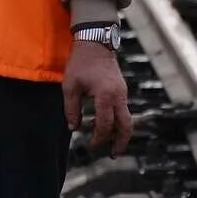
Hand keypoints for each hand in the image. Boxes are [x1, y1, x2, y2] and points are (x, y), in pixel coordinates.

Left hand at [62, 40, 132, 156]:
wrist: (95, 42)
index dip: (98, 138)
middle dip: (120, 143)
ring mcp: (123, 93)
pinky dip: (118, 122)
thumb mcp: (70, 87)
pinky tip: (108, 128)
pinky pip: (123, 110)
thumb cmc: (80, 63)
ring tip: (113, 147)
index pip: (105, 125)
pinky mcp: (122, 90)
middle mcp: (118, 96)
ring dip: (121, 134)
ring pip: (127, 119)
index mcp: (105, 96)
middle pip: (126, 126)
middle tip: (113, 155)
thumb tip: (73, 128)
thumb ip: (71, 110)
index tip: (90, 146)